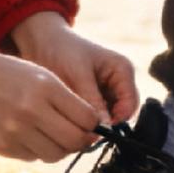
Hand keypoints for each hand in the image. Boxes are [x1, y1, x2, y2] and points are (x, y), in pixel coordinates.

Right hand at [0, 36, 100, 160]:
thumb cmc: (8, 72)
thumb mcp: (39, 74)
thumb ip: (66, 100)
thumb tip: (91, 129)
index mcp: (45, 87)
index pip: (86, 118)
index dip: (93, 123)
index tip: (91, 123)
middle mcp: (31, 110)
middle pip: (74, 141)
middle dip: (82, 140)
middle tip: (79, 135)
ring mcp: (15, 132)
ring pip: (55, 155)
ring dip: (60, 148)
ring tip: (54, 134)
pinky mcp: (2, 147)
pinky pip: (33, 157)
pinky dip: (38, 149)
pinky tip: (30, 133)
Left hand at [8, 11, 138, 123]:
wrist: (43, 42)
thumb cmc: (63, 49)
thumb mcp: (78, 74)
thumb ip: (92, 100)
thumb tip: (103, 129)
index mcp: (123, 70)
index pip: (130, 104)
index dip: (118, 120)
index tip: (98, 129)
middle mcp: (119, 82)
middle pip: (122, 115)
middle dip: (106, 123)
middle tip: (85, 130)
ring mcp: (107, 92)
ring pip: (109, 119)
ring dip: (95, 123)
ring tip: (75, 121)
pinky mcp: (94, 100)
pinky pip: (96, 118)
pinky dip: (86, 121)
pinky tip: (72, 119)